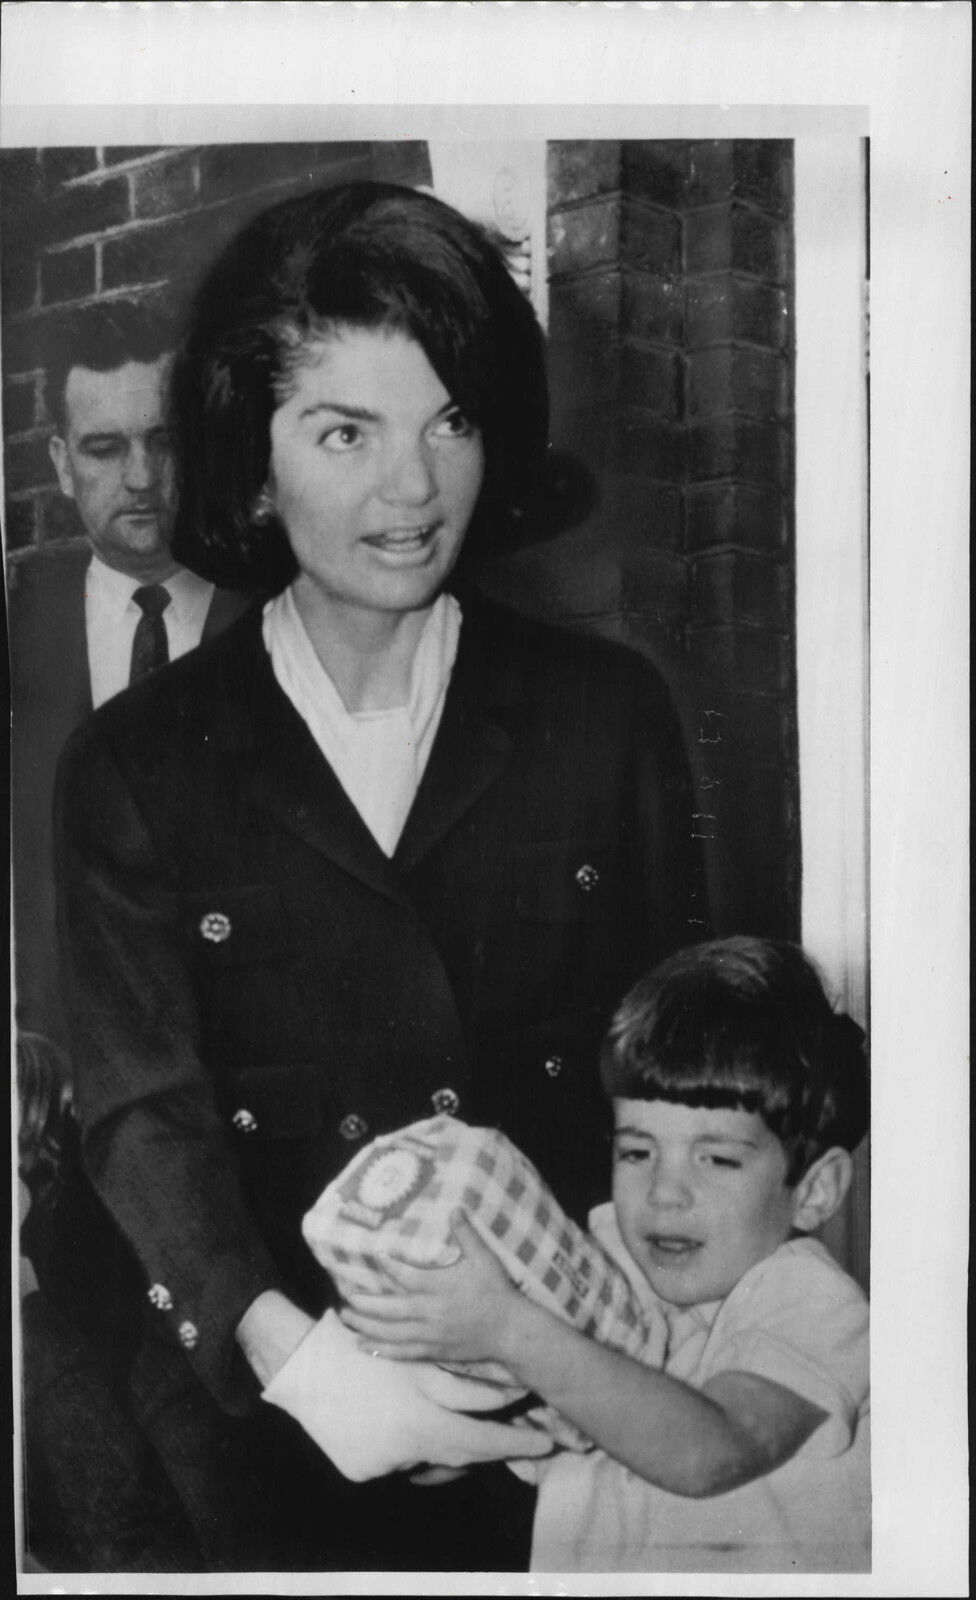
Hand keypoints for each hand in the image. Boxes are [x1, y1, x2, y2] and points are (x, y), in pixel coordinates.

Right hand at [261, 1308, 552, 1481]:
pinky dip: (406, 1446)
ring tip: (447, 1418)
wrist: (303, 1365)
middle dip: (484, 1444)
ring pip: (426, 1460)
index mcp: (421, 1425)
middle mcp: (403, 1456)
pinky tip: (400, 1421)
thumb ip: (467, 1388)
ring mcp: (380, 1468)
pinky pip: (396, 1462)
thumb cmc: (366, 1353)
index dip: (515, 1443)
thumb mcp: (420, 1365)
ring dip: (440, 1442)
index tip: (545, 1443)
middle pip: (458, 1457)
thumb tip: (509, 1396)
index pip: (481, 1444)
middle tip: (509, 1434)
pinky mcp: (360, 1471)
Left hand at [340, 1211, 523, 1365]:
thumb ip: (466, 1233)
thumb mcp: (484, 1258)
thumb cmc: (496, 1291)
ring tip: (345, 1319)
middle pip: (388, 1309)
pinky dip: (382, 1349)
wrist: (509, 1329)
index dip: (389, 1265)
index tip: (376, 1256)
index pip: (405, 1275)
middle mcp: (429, 1312)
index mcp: (438, 1287)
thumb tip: (455, 1208)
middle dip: (364, 1304)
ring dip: (366, 1326)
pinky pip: (402, 1352)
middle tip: (344, 1298)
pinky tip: (364, 1346)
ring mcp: (429, 1334)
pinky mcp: (433, 1350)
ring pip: (390, 1332)